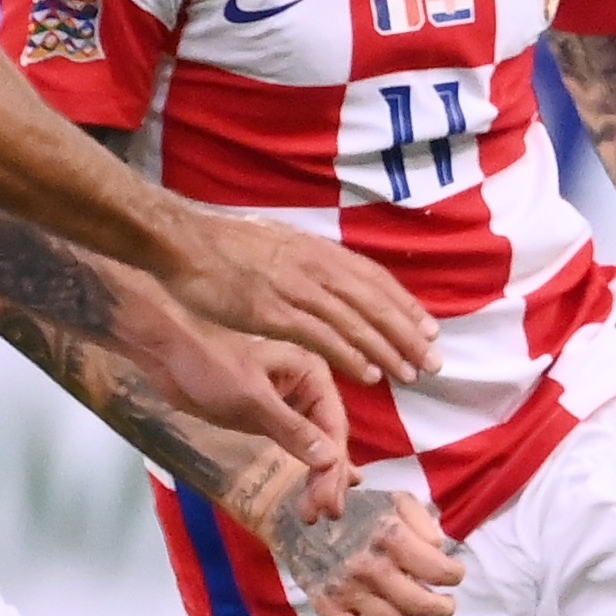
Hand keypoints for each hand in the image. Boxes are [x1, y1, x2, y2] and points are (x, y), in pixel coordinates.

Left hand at [122, 311, 354, 513]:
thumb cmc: (211, 367)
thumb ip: (291, 429)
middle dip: (327, 477)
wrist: (169, 356)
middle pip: (328, 439)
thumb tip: (330, 459)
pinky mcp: (269, 417)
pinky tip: (312, 488)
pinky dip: (302, 467)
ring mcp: (290, 404)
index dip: (334, 468)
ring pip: (314, 446)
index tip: (328, 503)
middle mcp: (308, 388)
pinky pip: (295, 445)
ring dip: (317, 478)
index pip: (334, 428)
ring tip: (315, 513)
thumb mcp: (253, 399)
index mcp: (312, 374)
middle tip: (324, 514)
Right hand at [163, 209, 438, 385]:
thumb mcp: (273, 240)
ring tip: (409, 374)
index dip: (404, 305)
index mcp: (315, 248)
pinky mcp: (273, 311)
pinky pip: (323, 336)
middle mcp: (314, 266)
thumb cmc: (220, 243)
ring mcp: (295, 288)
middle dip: (407, 333)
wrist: (181, 242)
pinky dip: (350, 355)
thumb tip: (319, 268)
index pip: (374, 277)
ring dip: (387, 350)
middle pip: (374, 302)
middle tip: (433, 361)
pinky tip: (368, 374)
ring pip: (355, 322)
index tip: (428, 327)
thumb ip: (302, 258)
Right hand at [259, 481, 463, 615]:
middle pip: (420, 605)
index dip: (454, 576)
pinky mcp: (327, 607)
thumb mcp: (393, 499)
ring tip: (412, 608)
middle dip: (442, 608)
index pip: (437, 570)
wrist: (294, 512)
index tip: (454, 575)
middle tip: (446, 604)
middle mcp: (368, 565)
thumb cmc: (353, 508)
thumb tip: (439, 551)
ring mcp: (346, 590)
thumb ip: (422, 522)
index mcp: (388, 535)